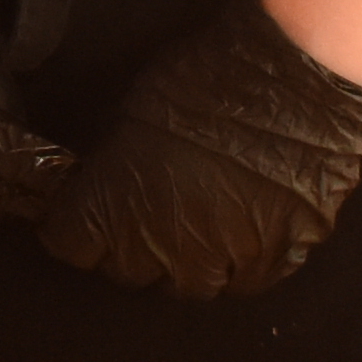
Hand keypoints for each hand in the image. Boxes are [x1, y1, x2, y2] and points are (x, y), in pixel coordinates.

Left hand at [32, 0, 361, 299]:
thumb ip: (113, 167)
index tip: (80, 213)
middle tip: (143, 213)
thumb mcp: (128, 113)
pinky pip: (253, 278)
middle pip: (131, 273)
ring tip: (197, 224)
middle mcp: (165, 248)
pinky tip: (244, 228)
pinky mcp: (282, 255)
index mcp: (113, 209)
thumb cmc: (204, 78)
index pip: (70, 245)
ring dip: (190, 260)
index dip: (76, 227)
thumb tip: (104, 180)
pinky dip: (244, 259)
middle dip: (131, 246)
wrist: (291, 77)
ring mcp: (227, 258)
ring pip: (195, 284)